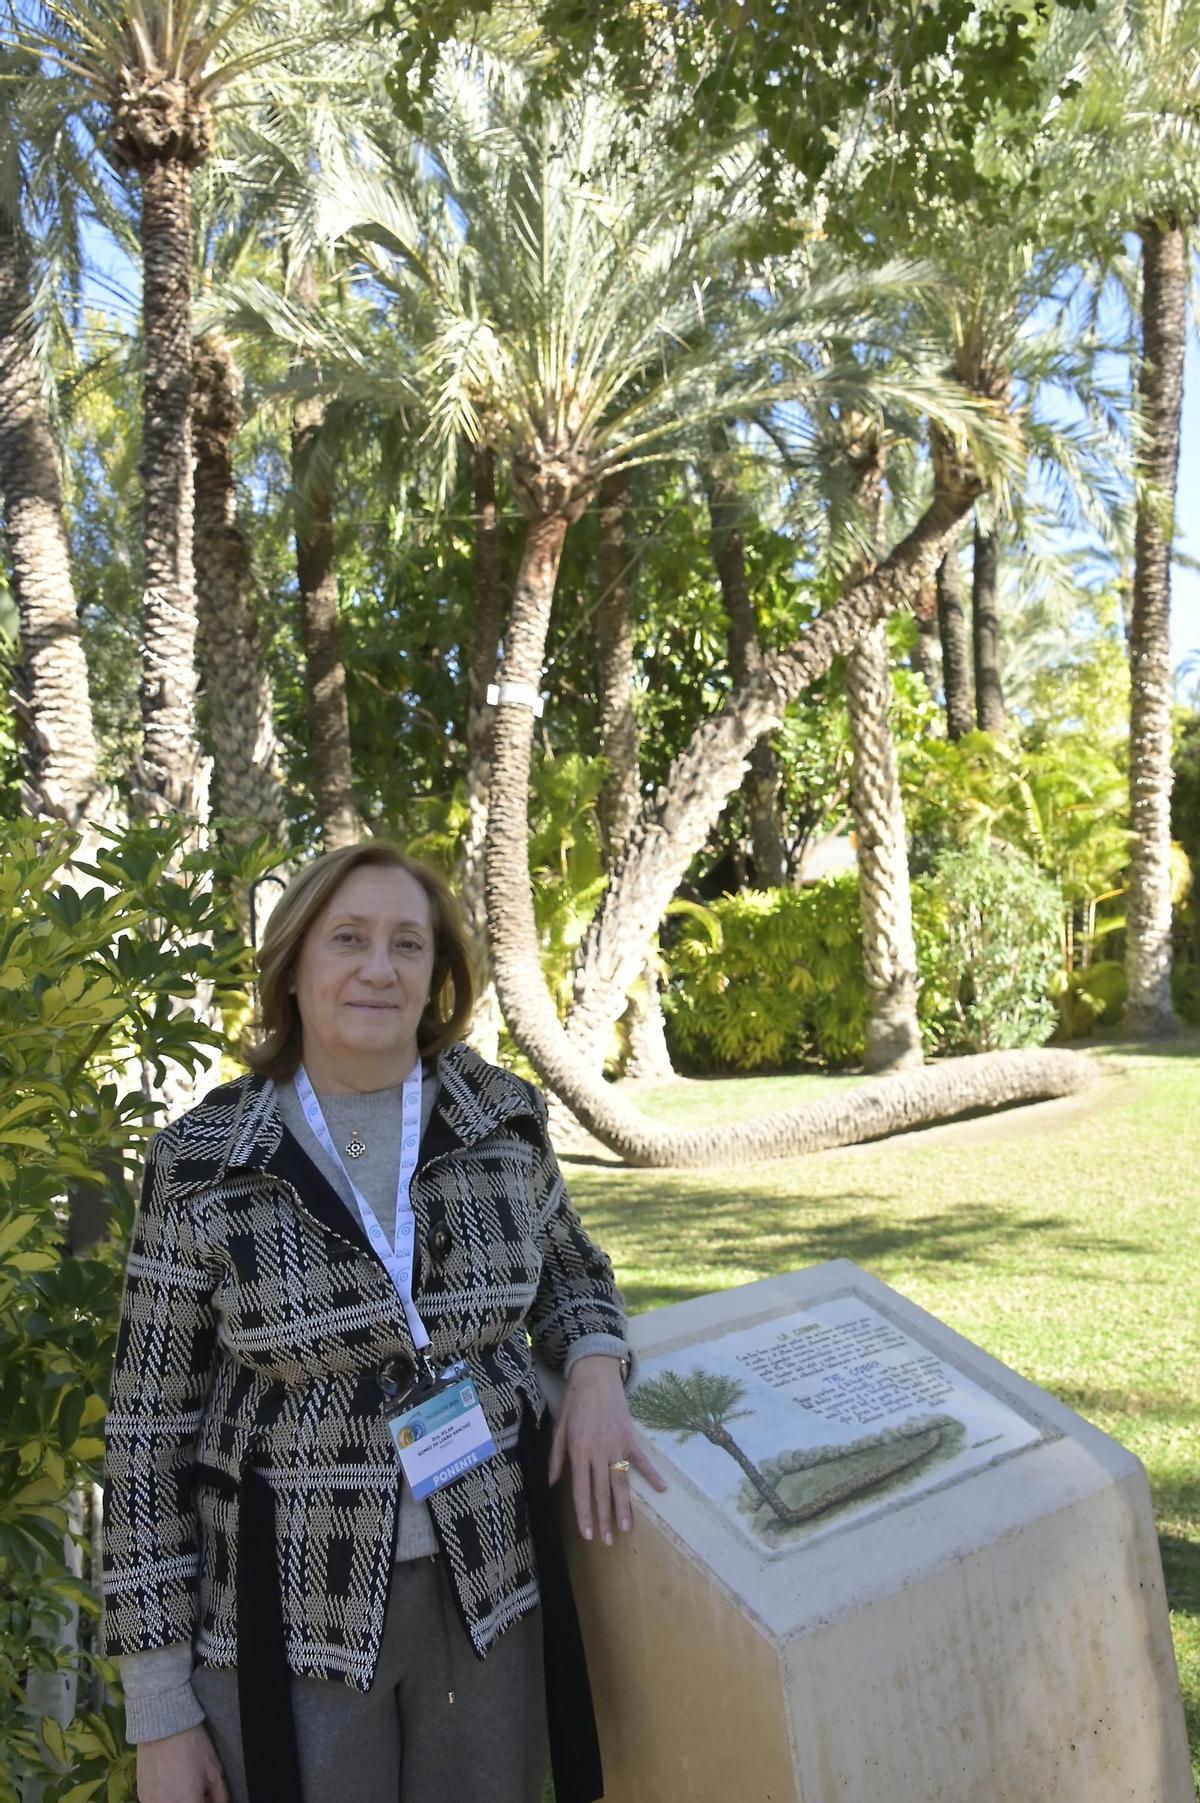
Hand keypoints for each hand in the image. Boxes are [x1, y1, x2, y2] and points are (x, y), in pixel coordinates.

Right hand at [136, 1722, 229, 1802]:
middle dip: (193, 1800)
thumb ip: (219, 1795)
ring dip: (179, 1800)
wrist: (162, 1726)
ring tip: (183, 1785)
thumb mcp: (214, 1769)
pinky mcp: (141, 1796)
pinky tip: (170, 1783)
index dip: (205, 1802)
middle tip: (197, 1790)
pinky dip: (165, 1798)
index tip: (206, 1796)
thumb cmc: (192, 1746)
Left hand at [548, 1354, 665, 1545]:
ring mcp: (617, 1445)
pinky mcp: (629, 1437)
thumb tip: (552, 1484)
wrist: (595, 1375)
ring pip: (621, 1481)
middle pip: (602, 1492)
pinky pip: (641, 1459)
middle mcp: (598, 1451)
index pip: (582, 1491)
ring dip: (625, 1506)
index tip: (588, 1535)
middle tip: (610, 1541)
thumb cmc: (574, 1402)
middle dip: (606, 1519)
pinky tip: (661, 1489)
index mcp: (578, 1451)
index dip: (584, 1514)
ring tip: (628, 1528)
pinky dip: (651, 1474)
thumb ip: (555, 1458)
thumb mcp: (559, 1429)